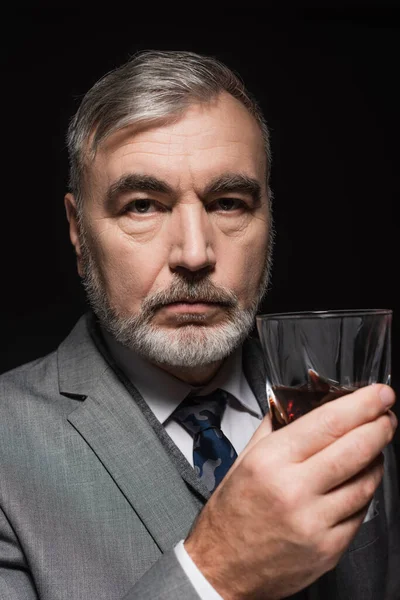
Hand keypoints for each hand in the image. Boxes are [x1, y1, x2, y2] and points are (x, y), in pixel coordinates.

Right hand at [184, 384, 396, 599]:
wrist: (223, 567)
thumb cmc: (232, 512)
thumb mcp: (246, 457)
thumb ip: (277, 425)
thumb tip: (305, 400)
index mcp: (271, 462)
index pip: (328, 423)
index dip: (361, 405)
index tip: (379, 394)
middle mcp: (294, 491)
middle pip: (355, 450)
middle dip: (380, 427)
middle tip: (387, 415)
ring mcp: (315, 523)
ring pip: (365, 482)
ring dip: (376, 459)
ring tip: (373, 447)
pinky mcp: (329, 548)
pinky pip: (361, 512)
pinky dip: (364, 491)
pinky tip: (357, 481)